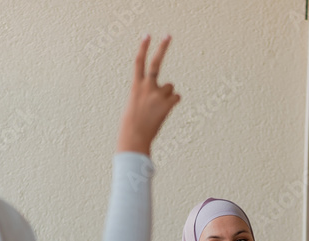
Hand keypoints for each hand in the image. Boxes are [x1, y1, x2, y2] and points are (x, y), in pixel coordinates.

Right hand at [117, 35, 180, 155]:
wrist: (134, 138)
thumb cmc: (132, 124)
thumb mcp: (134, 104)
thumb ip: (146, 94)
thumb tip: (166, 91)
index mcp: (135, 86)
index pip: (138, 62)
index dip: (143, 48)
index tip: (147, 35)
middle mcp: (147, 87)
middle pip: (156, 63)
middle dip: (162, 47)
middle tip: (168, 35)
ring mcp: (157, 95)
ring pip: (170, 87)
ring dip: (167, 95)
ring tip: (158, 107)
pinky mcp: (167, 104)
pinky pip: (176, 97)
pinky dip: (173, 102)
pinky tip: (164, 111)